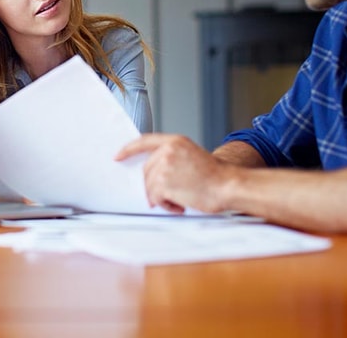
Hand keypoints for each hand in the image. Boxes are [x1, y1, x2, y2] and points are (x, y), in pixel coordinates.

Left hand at [114, 134, 233, 213]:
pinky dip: (166, 206)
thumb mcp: (191, 155)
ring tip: (180, 200)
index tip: (118, 156)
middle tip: (169, 195)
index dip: (128, 149)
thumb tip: (150, 171)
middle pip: (146, 170)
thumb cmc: (214, 176)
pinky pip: (155, 198)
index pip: (144, 141)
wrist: (228, 185)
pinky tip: (180, 205)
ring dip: (161, 197)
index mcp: (175, 141)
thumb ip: (170, 157)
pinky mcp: (164, 183)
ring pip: (149, 186)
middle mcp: (167, 151)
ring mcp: (164, 166)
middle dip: (154, 185)